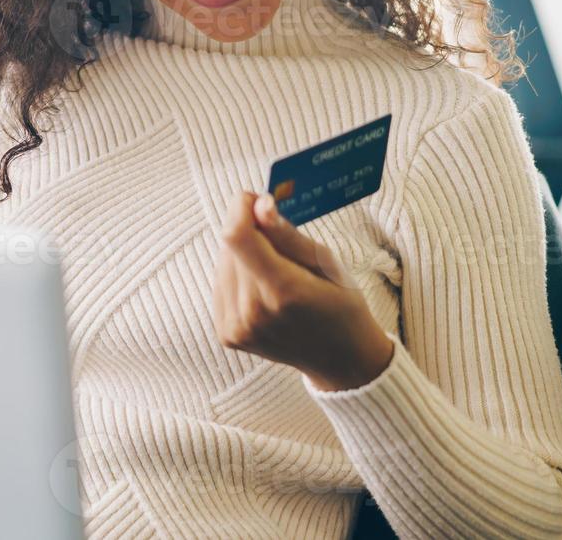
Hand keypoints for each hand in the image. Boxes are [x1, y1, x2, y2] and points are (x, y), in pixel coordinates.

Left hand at [210, 191, 393, 391]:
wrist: (341, 359)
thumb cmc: (340, 304)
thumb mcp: (326, 262)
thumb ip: (287, 234)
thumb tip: (259, 205)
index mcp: (283, 291)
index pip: (236, 236)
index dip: (240, 209)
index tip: (257, 201)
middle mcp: (252, 312)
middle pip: (230, 247)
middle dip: (249, 233)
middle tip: (279, 244)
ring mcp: (236, 328)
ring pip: (222, 264)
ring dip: (242, 257)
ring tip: (275, 273)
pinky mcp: (227, 334)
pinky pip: (220, 286)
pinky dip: (237, 279)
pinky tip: (263, 290)